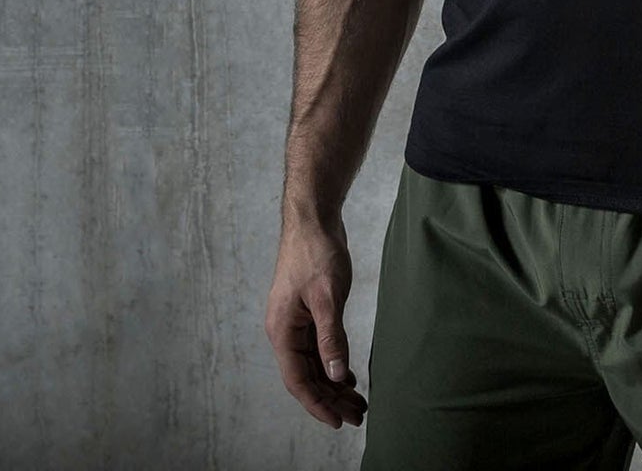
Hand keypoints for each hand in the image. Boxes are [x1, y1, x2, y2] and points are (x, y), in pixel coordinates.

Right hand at [265, 214, 368, 430]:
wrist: (313, 219)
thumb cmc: (317, 252)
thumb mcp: (328, 296)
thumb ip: (331, 337)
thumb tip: (336, 375)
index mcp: (283, 331)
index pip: (299, 380)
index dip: (318, 404)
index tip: (339, 422)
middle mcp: (284, 331)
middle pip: (307, 376)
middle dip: (331, 398)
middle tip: (358, 415)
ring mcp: (294, 322)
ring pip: (313, 363)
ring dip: (333, 383)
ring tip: (357, 401)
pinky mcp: (306, 312)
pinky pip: (317, 348)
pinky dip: (332, 363)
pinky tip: (347, 374)